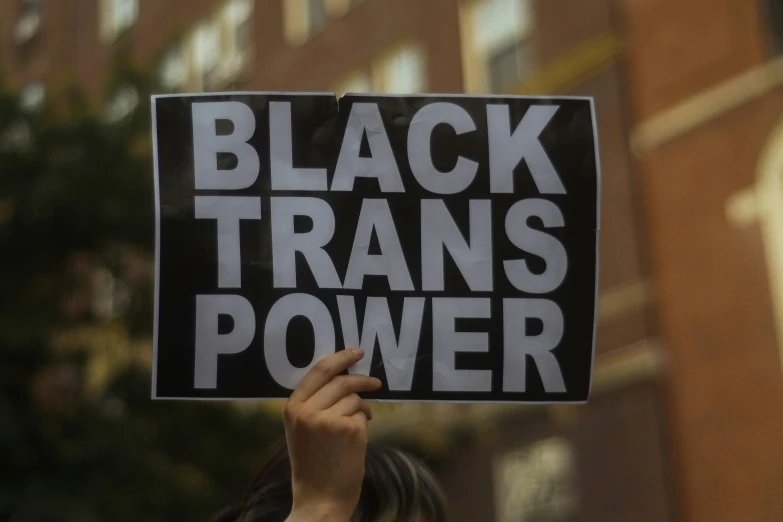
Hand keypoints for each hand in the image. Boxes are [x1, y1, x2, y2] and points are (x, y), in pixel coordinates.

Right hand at [283, 349, 381, 521]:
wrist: (320, 498)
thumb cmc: (313, 465)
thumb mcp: (301, 429)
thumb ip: (314, 402)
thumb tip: (342, 376)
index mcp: (292, 408)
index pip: (318, 370)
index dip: (340, 358)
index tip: (357, 352)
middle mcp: (307, 411)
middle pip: (341, 380)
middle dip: (362, 379)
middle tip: (375, 382)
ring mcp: (328, 419)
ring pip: (354, 398)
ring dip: (362, 408)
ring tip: (357, 426)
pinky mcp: (349, 429)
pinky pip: (363, 414)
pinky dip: (364, 423)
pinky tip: (356, 440)